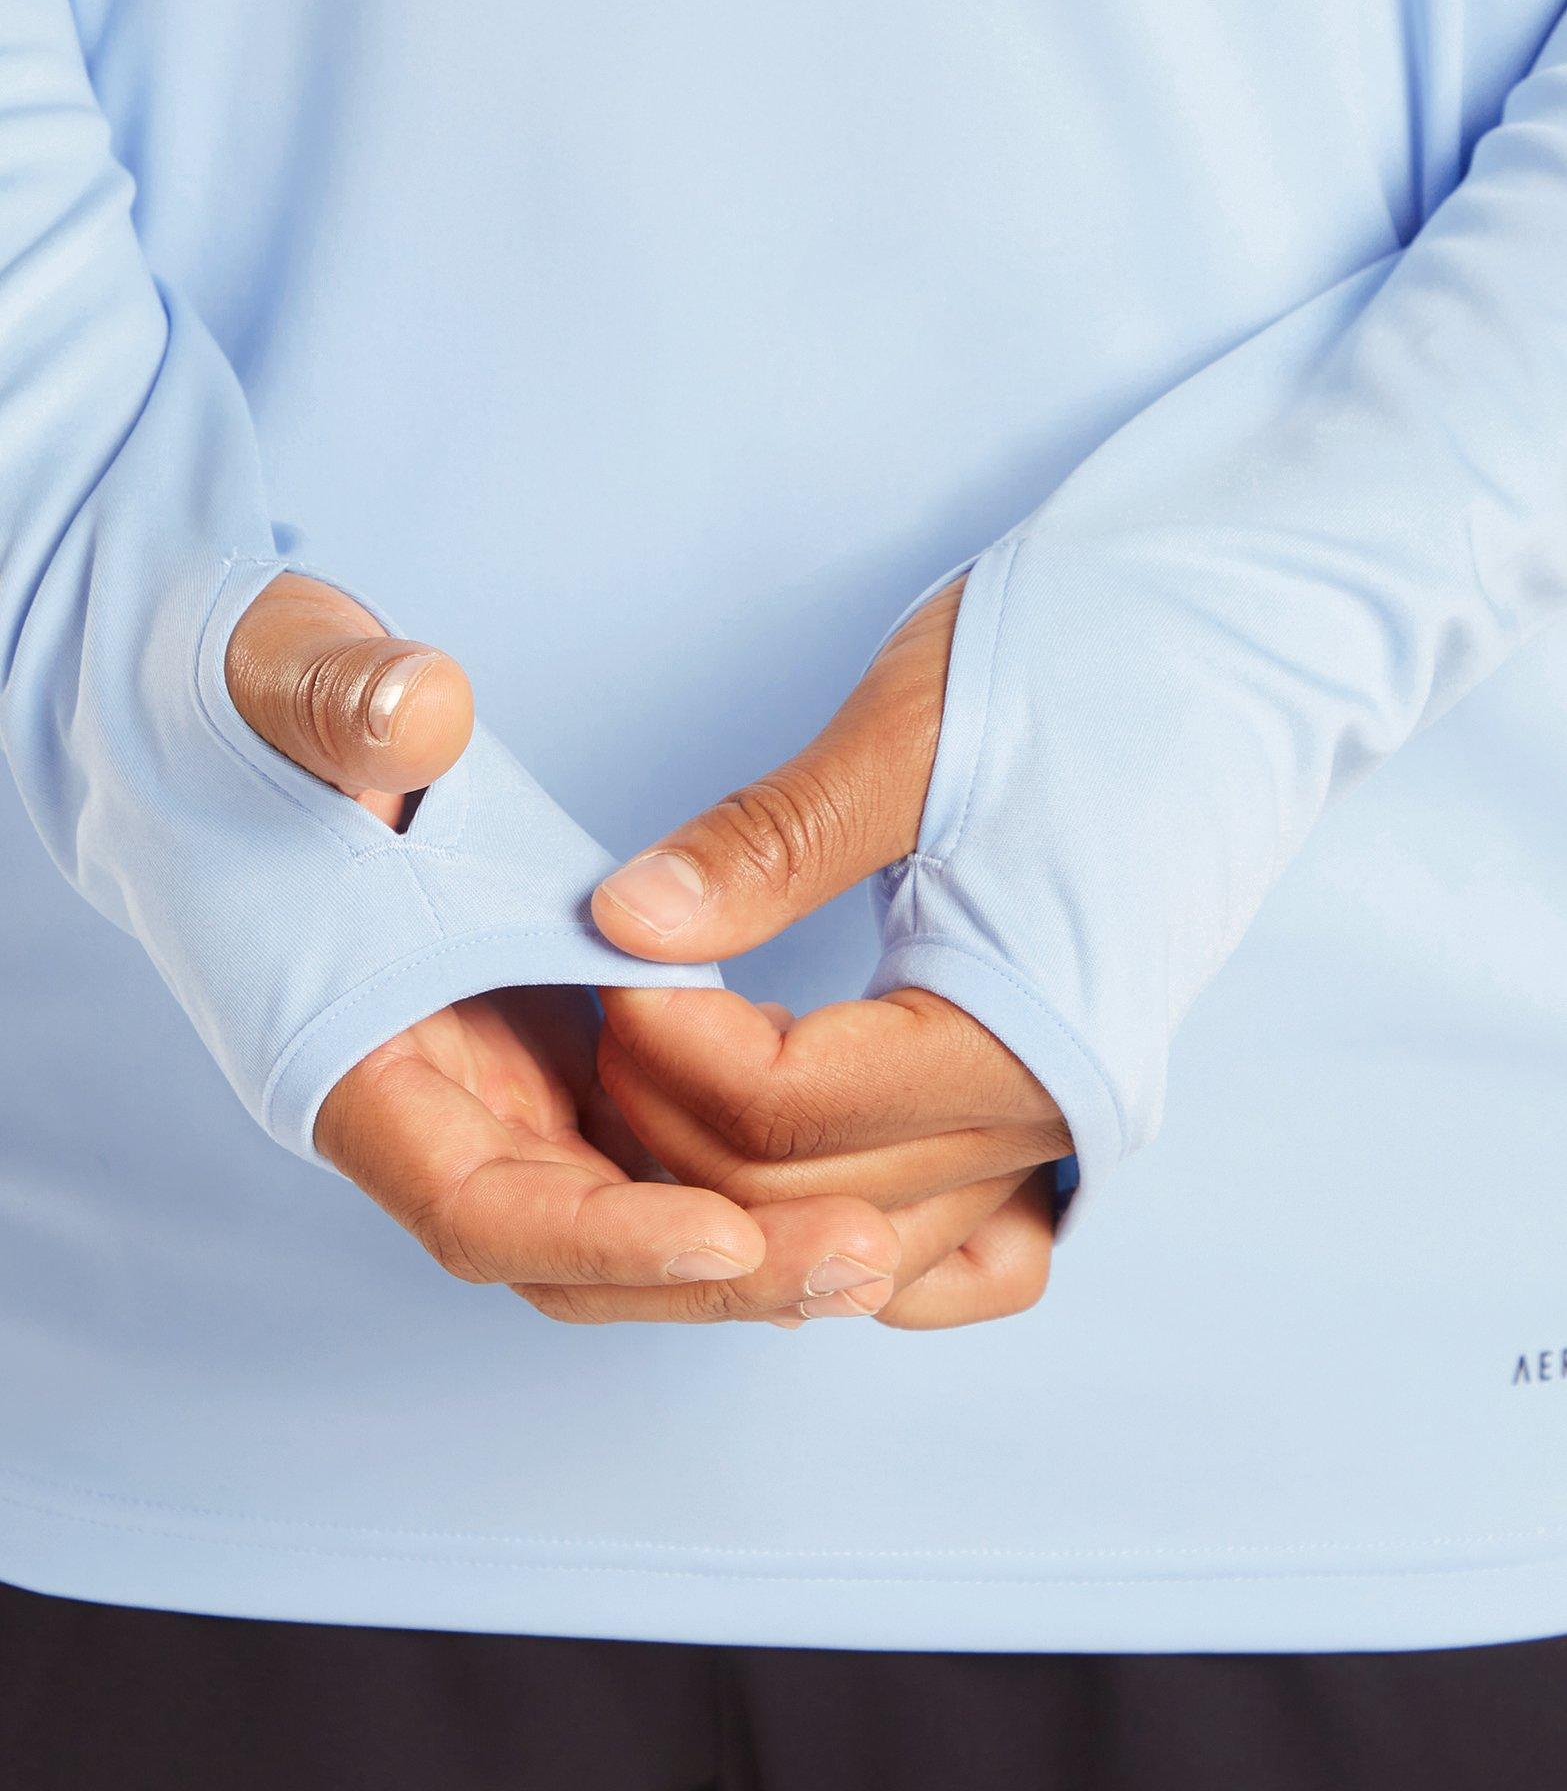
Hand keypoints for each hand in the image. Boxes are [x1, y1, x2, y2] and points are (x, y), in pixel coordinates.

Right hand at [227, 573, 899, 1319]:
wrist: (243, 708)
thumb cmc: (252, 705)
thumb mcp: (289, 678)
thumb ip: (342, 702)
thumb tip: (422, 712)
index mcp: (346, 1052)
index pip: (475, 1207)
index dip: (599, 1238)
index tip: (730, 1231)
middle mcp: (423, 1101)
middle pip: (569, 1249)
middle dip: (708, 1270)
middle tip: (861, 1262)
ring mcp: (489, 1079)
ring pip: (621, 1209)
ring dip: (741, 1240)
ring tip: (879, 1246)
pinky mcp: (545, 1038)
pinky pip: (647, 1135)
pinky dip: (735, 1159)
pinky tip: (838, 1155)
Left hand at [591, 580, 1072, 1328]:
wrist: (1238, 647)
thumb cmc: (1094, 664)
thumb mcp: (909, 739)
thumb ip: (766, 850)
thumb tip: (625, 923)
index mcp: (1025, 1032)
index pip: (782, 1115)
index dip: (663, 1050)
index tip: (605, 964)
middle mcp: (1053, 1115)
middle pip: (800, 1197)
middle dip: (672, 1114)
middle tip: (615, 997)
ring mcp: (1062, 1125)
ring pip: (860, 1236)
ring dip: (739, 1180)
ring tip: (667, 1065)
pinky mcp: (1058, 1106)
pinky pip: (959, 1246)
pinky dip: (861, 1227)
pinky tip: (790, 1175)